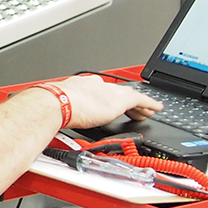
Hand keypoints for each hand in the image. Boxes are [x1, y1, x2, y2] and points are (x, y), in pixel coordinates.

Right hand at [39, 75, 160, 129]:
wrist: (56, 103)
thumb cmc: (52, 107)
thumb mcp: (57, 108)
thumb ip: (63, 112)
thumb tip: (55, 122)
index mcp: (80, 86)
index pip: (99, 90)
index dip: (106, 97)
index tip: (106, 103)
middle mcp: (96, 85)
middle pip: (117, 92)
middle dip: (125, 99)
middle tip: (131, 107)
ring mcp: (108, 92)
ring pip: (130, 96)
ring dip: (139, 103)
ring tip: (147, 110)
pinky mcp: (119, 100)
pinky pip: (141, 101)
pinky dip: (149, 104)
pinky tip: (155, 109)